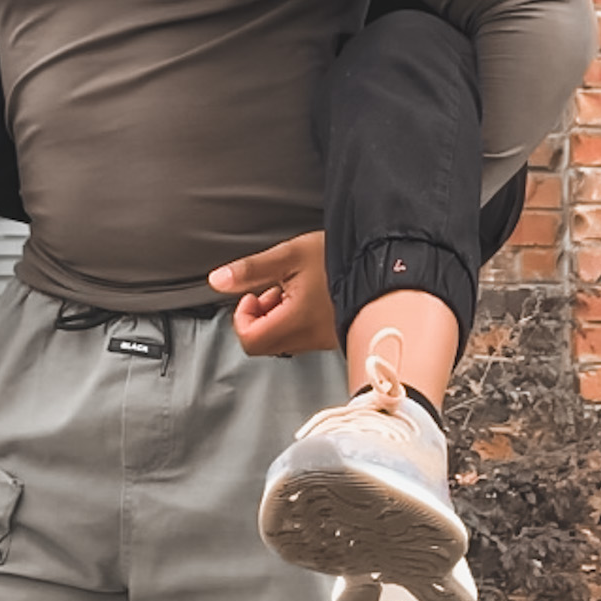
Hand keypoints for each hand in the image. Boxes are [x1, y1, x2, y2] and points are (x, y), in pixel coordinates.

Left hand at [208, 232, 337, 356]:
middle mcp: (309, 338)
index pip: (250, 340)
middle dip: (259, 317)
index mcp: (295, 321)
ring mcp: (322, 341)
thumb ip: (250, 270)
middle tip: (273, 290)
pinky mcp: (331, 338)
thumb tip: (217, 280)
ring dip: (277, 317)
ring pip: (282, 341)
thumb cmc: (341, 259)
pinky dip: (294, 320)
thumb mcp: (289, 255)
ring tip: (294, 290)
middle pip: (263, 344)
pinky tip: (308, 298)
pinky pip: (301, 338)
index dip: (242, 317)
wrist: (384, 266)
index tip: (253, 295)